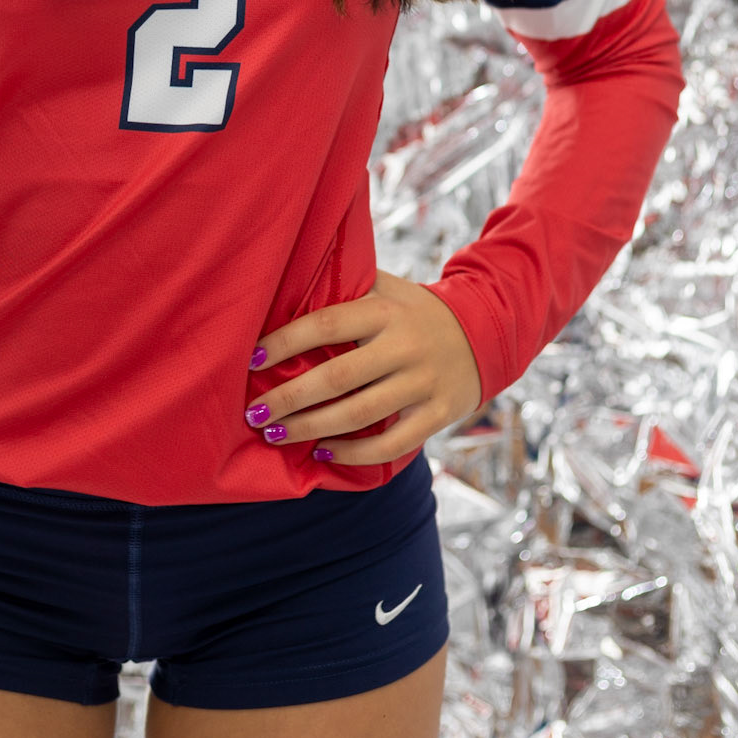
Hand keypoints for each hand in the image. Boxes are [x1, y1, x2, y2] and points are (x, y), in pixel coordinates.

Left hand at [245, 268, 483, 466]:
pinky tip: (323, 452)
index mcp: (385, 310)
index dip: (286, 342)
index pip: (326, 323)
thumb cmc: (416, 310)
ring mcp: (423, 383)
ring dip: (312, 428)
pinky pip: (391, 443)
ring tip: (277, 435)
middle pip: (337, 377)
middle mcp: (404, 346)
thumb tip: (287, 284)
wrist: (486, 331)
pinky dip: (354, 453)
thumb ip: (346, 286)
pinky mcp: (437, 414)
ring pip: (360, 414)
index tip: (252, 359)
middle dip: (290, 398)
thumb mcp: (387, 287)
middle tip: (255, 414)